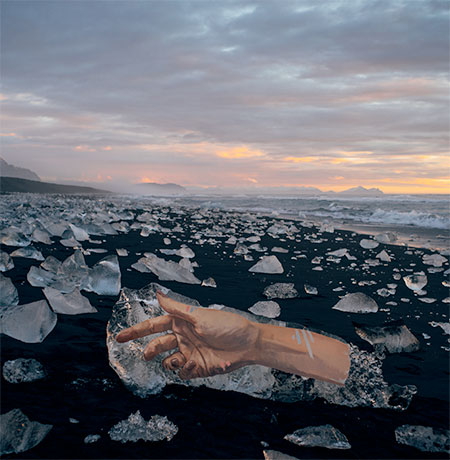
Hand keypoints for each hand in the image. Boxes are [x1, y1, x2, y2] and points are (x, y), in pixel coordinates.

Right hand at [116, 292, 259, 378]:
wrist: (247, 344)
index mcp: (180, 322)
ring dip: (170, 361)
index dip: (136, 331)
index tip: (119, 337)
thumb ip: (176, 308)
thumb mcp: (199, 315)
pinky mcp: (197, 368)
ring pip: (168, 361)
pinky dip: (185, 370)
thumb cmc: (226, 325)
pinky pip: (182, 373)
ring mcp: (189, 353)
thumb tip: (157, 293)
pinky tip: (196, 363)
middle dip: (151, 350)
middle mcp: (182, 337)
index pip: (153, 326)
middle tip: (147, 354)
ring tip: (182, 358)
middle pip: (157, 345)